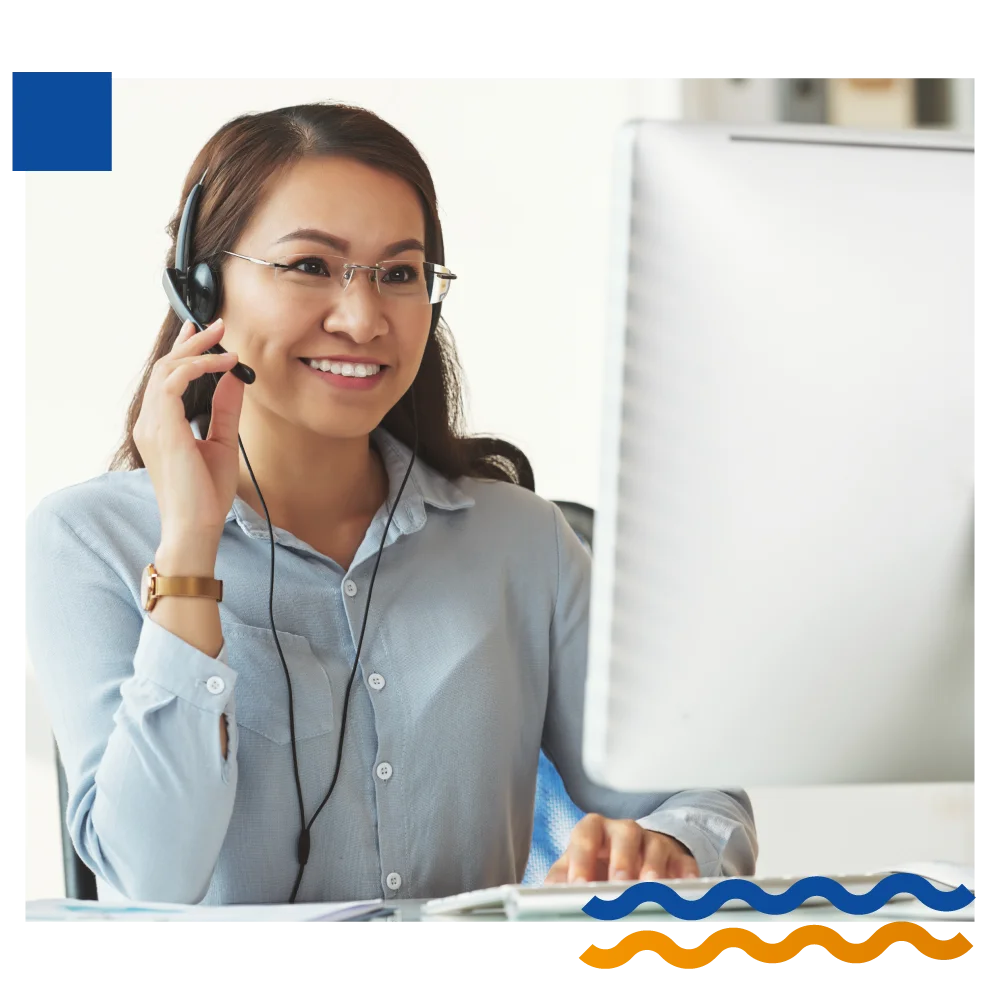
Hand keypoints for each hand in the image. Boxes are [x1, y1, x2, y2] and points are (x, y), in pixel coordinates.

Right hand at [133, 318, 245, 550]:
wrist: (196, 526)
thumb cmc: (206, 494)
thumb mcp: (222, 442)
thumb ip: (225, 409)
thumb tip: (233, 379)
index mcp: (160, 426)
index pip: (167, 377)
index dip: (184, 350)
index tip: (203, 331)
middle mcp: (150, 422)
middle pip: (166, 367)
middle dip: (192, 342)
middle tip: (218, 325)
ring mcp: (152, 425)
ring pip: (167, 370)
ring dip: (197, 351)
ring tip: (224, 341)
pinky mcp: (162, 429)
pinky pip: (173, 383)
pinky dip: (199, 368)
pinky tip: (223, 365)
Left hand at [544, 813, 698, 883]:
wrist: (631, 855)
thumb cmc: (599, 862)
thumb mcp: (576, 865)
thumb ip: (561, 876)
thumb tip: (547, 891)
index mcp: (595, 830)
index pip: (586, 834)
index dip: (582, 857)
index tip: (579, 884)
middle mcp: (624, 831)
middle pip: (625, 833)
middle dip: (622, 859)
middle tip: (619, 883)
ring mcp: (652, 841)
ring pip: (655, 845)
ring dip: (653, 867)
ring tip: (650, 888)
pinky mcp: (676, 857)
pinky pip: (683, 862)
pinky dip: (684, 876)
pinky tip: (683, 890)